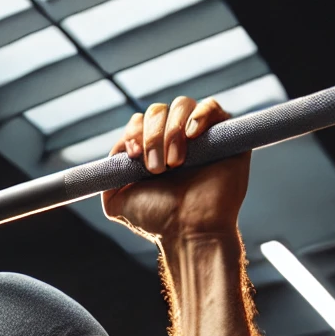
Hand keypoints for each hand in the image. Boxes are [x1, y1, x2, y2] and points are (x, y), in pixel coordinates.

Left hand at [102, 96, 249, 242]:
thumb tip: (116, 150)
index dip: (133, 132)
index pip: (138, 122)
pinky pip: (212, 106)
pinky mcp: (224, 134)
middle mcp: (174, 140)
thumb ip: (109, 174)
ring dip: (171, 130)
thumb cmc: (156, 219)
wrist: (189, 230)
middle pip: (157, 111)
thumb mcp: (116, 201)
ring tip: (175, 162)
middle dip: (152, 136)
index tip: (133, 155)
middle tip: (156, 169)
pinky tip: (192, 135)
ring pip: (182, 105)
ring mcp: (200, 136)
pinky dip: (199, 115)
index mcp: (150, 151)